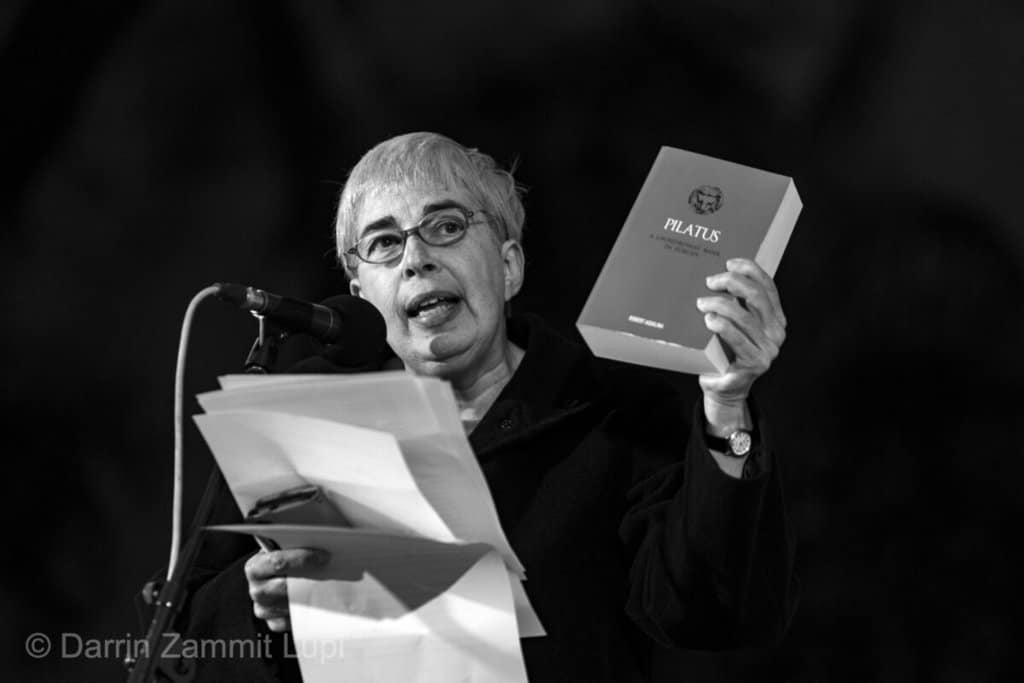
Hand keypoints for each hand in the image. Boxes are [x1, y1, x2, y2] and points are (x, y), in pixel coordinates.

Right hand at [244, 547, 329, 631]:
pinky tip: (315, 601)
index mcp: (255, 567)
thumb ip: (293, 547)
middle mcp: (256, 589)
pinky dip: (305, 612)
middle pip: (285, 586)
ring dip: (309, 596)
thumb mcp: (283, 549)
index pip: (278, 562)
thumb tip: (319, 548)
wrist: (276, 577)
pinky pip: (292, 621)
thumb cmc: (283, 561)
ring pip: (289, 604)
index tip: (323, 557)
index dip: (303, 559)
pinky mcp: (273, 622)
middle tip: (329, 573)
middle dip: (309, 579)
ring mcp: (263, 608)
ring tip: (325, 586)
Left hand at [697, 258, 786, 412]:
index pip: (767, 286)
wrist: (724, 388)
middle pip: (757, 296)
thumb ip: (734, 304)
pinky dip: (722, 325)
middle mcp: (776, 332)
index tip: (729, 262)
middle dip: (732, 282)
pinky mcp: (755, 362)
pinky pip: (737, 338)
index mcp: (776, 317)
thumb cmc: (725, 351)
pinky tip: (709, 320)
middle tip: (710, 281)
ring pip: (745, 316)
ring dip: (720, 304)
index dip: (750, 270)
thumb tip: (715, 276)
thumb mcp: (734, 325)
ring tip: (702, 303)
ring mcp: (768, 348)